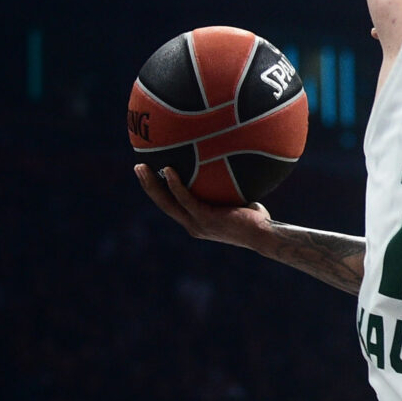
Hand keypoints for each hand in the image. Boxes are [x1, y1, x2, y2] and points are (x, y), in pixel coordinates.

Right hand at [134, 163, 271, 249]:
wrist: (263, 235)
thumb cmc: (257, 219)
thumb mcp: (238, 202)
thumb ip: (229, 190)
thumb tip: (231, 165)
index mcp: (196, 222)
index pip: (172, 206)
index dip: (160, 192)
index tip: (151, 175)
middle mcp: (192, 225)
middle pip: (162, 204)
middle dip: (148, 186)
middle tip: (138, 167)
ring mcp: (197, 223)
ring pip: (167, 202)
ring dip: (152, 184)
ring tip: (142, 167)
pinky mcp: (205, 218)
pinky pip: (185, 198)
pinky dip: (175, 184)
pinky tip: (169, 169)